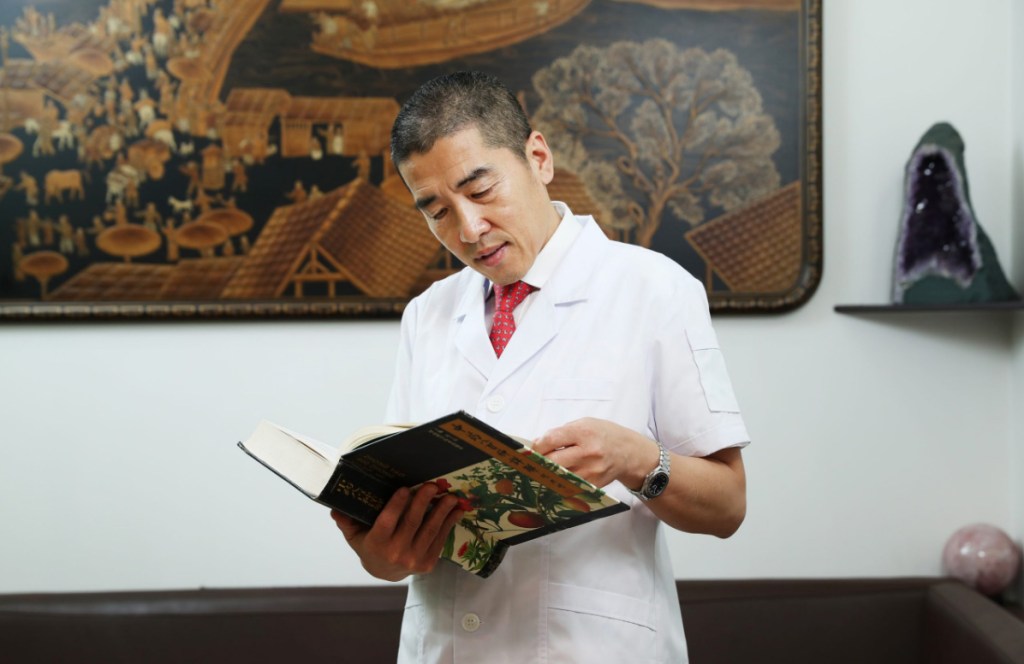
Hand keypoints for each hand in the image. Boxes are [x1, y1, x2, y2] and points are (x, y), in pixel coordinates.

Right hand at [331, 483, 463, 581]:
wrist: (385, 573)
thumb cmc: (369, 546)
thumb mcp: (354, 535)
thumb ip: (346, 521)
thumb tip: (334, 506)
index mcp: (376, 544)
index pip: (387, 522)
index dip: (396, 505)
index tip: (405, 488)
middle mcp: (395, 553)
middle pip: (412, 523)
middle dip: (423, 502)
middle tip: (432, 485)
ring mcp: (414, 560)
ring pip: (430, 530)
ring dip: (442, 511)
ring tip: (450, 496)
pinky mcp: (428, 564)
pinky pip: (440, 540)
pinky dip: (449, 523)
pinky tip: (456, 510)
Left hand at [530, 418, 657, 488]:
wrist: (630, 453)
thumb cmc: (605, 435)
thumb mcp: (585, 423)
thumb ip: (562, 432)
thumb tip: (538, 444)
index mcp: (584, 433)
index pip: (551, 440)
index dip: (537, 446)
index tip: (531, 449)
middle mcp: (588, 453)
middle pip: (552, 461)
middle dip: (539, 462)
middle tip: (532, 462)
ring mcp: (591, 471)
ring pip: (558, 476)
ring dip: (547, 474)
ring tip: (543, 470)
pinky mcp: (593, 485)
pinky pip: (569, 485)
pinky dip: (560, 482)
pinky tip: (557, 478)